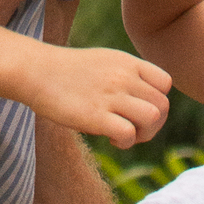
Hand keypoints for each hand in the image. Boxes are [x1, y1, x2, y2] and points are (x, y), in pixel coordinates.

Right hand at [29, 44, 171, 151]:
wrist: (37, 70)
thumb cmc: (69, 71)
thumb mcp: (105, 61)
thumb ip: (127, 75)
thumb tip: (143, 100)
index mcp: (128, 62)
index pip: (166, 84)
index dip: (157, 101)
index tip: (138, 109)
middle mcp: (124, 77)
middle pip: (163, 106)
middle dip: (153, 124)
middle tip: (132, 129)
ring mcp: (111, 95)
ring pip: (153, 118)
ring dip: (143, 133)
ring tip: (123, 134)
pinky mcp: (95, 115)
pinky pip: (129, 133)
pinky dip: (125, 141)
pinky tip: (109, 137)